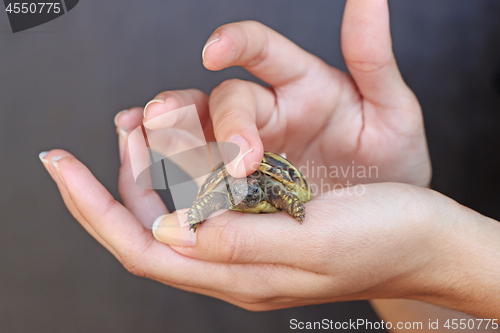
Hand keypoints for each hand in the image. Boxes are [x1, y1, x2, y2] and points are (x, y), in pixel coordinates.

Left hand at [39, 144, 499, 317]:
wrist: (427, 242)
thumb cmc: (384, 236)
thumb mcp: (314, 239)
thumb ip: (239, 241)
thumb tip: (168, 231)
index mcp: (244, 274)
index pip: (144, 246)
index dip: (95, 206)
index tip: (61, 165)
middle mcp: (237, 267)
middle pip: (149, 231)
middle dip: (116, 182)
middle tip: (114, 129)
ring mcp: (249, 248)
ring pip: (173, 214)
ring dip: (147, 173)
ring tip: (135, 128)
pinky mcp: (264, 227)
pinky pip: (205, 202)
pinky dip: (183, 172)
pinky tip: (183, 147)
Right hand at [144, 0, 430, 186]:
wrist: (385, 217)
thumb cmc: (391, 160)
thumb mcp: (393, 111)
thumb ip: (372, 58)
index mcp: (303, 84)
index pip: (262, 50)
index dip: (236, 43)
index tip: (214, 52)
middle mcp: (269, 112)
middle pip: (221, 99)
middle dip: (198, 111)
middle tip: (174, 125)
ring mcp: (249, 149)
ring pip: (199, 131)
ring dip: (169, 134)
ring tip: (139, 136)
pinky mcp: (239, 185)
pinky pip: (200, 172)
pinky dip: (168, 166)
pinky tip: (143, 166)